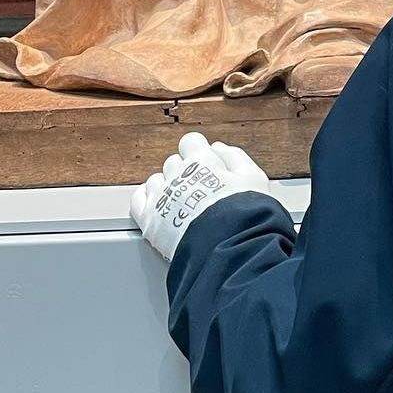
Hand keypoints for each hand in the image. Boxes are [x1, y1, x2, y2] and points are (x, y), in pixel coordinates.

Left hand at [130, 133, 270, 261]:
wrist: (229, 250)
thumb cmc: (245, 216)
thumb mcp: (253, 179)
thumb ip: (235, 157)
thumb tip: (219, 148)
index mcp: (201, 160)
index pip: (191, 142)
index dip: (198, 152)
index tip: (205, 164)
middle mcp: (178, 174)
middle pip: (174, 163)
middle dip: (184, 174)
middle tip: (200, 192)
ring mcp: (161, 196)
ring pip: (156, 181)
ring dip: (167, 189)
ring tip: (183, 207)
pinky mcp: (149, 219)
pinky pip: (139, 200)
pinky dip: (147, 201)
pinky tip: (160, 211)